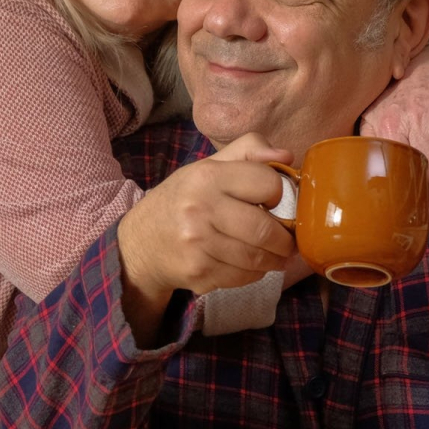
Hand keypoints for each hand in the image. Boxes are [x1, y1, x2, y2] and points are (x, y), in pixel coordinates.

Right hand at [117, 134, 295, 341]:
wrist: (141, 242)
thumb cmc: (183, 200)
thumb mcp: (208, 167)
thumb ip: (248, 151)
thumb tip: (287, 157)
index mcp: (207, 176)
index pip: (267, 184)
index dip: (280, 193)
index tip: (276, 201)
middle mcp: (200, 209)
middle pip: (266, 229)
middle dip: (285, 238)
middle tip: (287, 239)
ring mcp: (198, 245)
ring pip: (258, 258)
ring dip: (274, 259)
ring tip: (274, 254)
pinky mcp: (200, 273)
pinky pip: (244, 277)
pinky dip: (255, 273)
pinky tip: (249, 264)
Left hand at [360, 51, 428, 237]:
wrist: (427, 65)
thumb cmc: (397, 100)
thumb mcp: (373, 117)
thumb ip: (366, 144)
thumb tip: (351, 179)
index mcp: (390, 126)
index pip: (401, 170)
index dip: (408, 198)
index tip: (412, 224)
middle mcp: (416, 119)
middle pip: (427, 168)